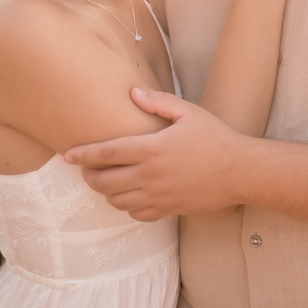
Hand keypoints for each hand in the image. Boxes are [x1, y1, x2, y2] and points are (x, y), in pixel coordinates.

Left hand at [64, 88, 242, 219]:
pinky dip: (127, 206)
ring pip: (117, 200)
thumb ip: (158, 103)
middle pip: (105, 181)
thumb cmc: (216, 138)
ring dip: (106, 192)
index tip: (68, 154)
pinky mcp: (168, 209)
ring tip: (107, 181)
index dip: (84, 154)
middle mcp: (151, 175)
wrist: (239, 171)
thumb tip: (132, 94)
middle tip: (88, 168)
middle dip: (90, 176)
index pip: (107, 152)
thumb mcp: (189, 112)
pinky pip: (136, 214)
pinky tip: (130, 196)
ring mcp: (159, 195)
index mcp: (153, 149)